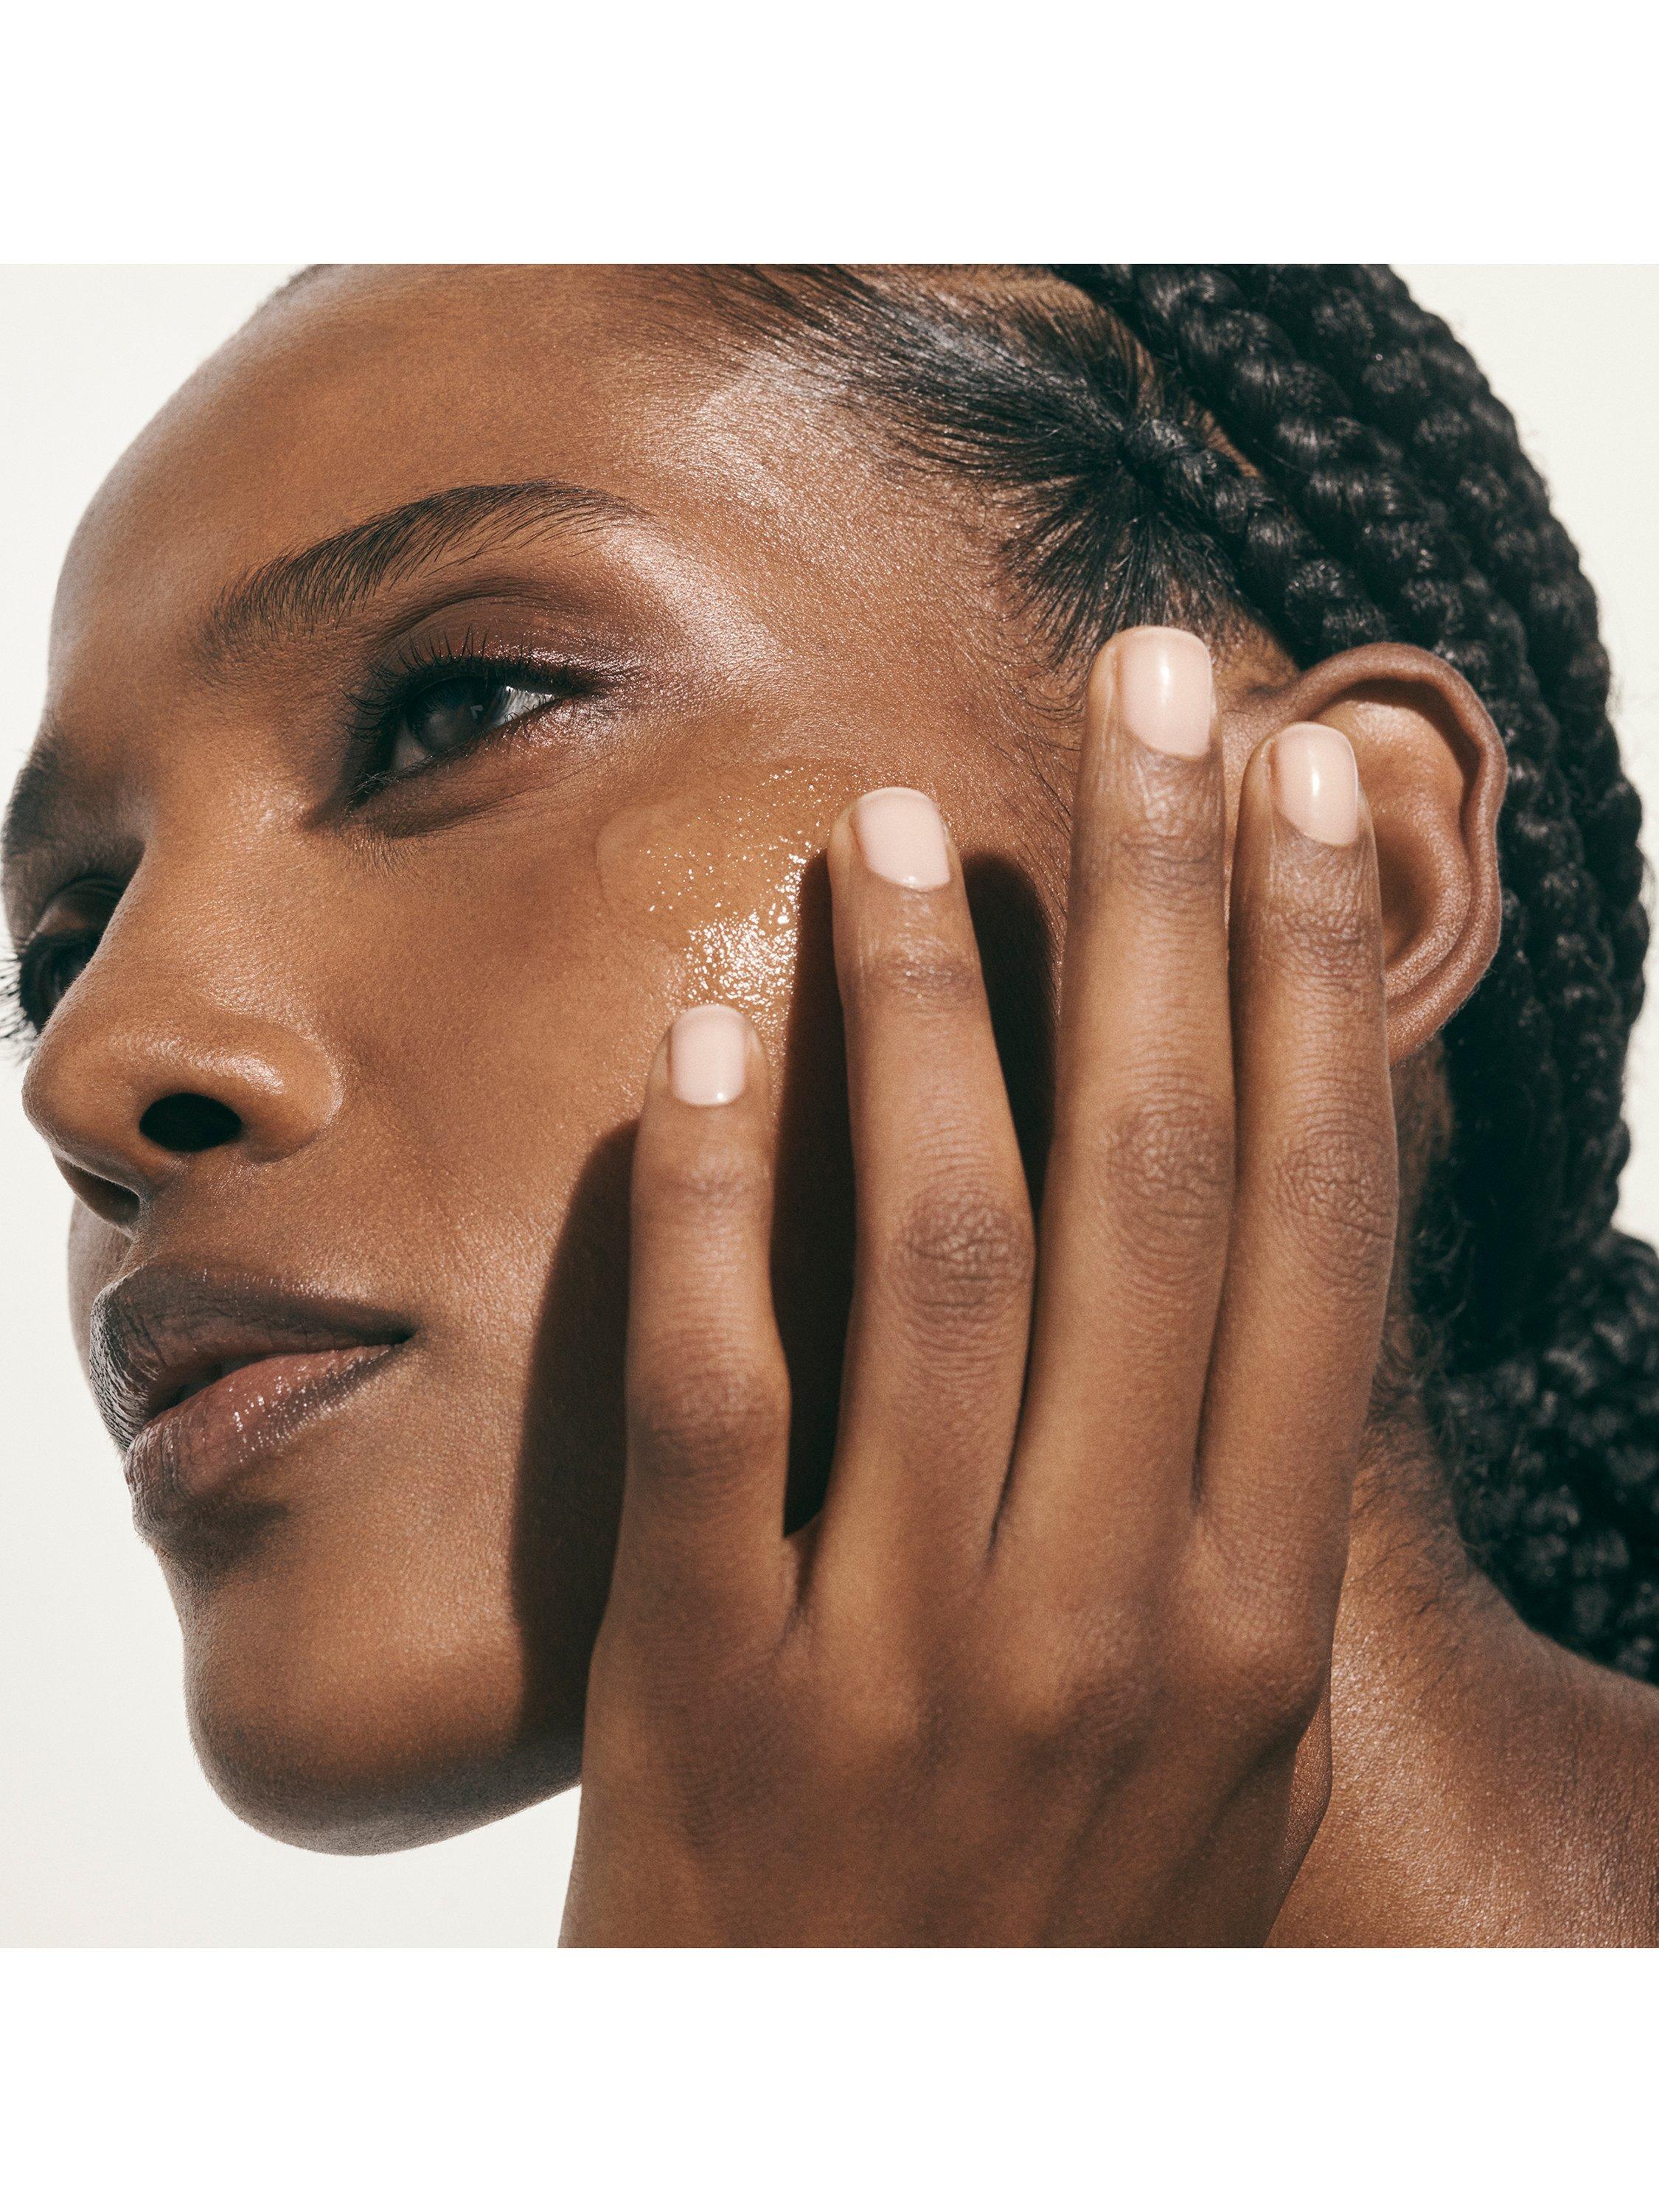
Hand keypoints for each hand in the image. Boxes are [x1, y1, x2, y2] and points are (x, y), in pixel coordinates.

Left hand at [562, 625, 1395, 1945]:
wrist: (856, 2149)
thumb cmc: (1054, 1931)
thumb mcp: (1223, 1757)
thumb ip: (1244, 1539)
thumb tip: (1266, 1296)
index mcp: (1256, 1609)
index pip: (1314, 1227)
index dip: (1318, 983)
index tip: (1302, 788)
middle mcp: (1114, 1610)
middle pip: (1158, 1183)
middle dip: (1171, 904)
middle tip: (1158, 682)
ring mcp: (910, 1651)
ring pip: (940, 1254)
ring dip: (931, 1008)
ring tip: (902, 816)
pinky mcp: (710, 1688)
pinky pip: (714, 1394)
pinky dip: (711, 1199)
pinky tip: (710, 1027)